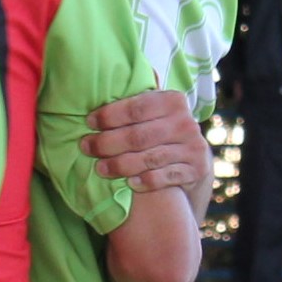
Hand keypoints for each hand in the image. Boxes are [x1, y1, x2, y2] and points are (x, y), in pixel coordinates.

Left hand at [82, 89, 208, 192]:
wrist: (195, 159)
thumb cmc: (163, 131)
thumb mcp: (156, 112)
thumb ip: (135, 106)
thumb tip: (93, 98)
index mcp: (173, 101)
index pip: (136, 108)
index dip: (110, 115)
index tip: (89, 122)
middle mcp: (185, 123)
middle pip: (138, 136)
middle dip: (107, 142)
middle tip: (86, 147)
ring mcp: (192, 148)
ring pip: (148, 158)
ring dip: (120, 165)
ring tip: (100, 168)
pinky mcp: (195, 170)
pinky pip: (163, 178)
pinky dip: (144, 182)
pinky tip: (129, 183)